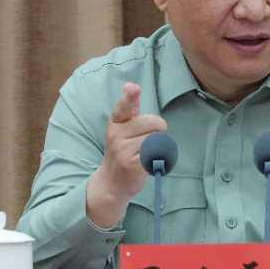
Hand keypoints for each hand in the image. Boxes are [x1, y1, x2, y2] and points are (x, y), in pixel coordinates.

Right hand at [86, 82, 166, 227]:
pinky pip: (156, 154)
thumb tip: (131, 85)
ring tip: (146, 153)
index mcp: (115, 123)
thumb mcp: (121, 129)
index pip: (123, 107)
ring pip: (156, 138)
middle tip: (148, 140)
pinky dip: (158, 158)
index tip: (133, 87)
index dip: (129, 97)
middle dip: (158, 129)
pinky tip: (148, 163)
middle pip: (153, 122)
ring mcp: (123, 151)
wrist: (110, 183)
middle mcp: (116, 135)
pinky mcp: (133, 165)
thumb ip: (129, 109)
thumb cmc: (121, 151)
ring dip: (158, 146)